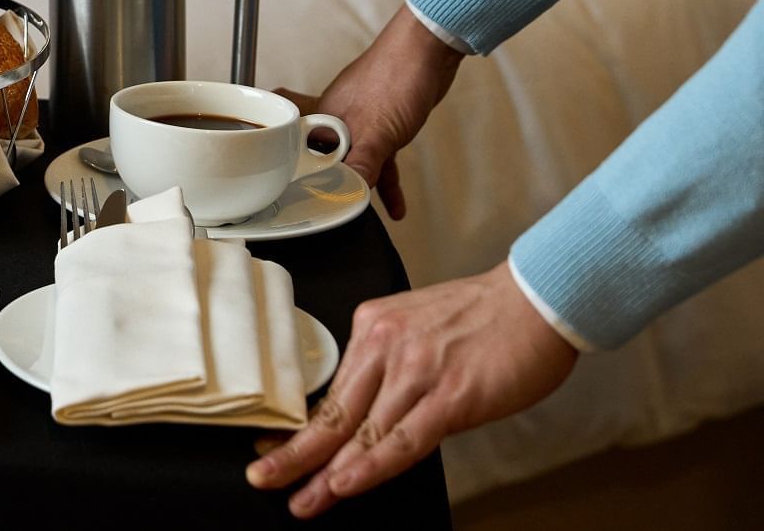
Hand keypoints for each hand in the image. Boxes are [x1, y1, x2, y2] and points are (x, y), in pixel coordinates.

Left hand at [246, 263, 576, 517]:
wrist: (536, 298)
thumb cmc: (486, 318)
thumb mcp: (419, 329)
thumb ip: (392, 367)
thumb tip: (371, 412)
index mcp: (373, 328)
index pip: (331, 390)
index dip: (300, 427)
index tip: (271, 449)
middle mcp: (386, 346)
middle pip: (333, 413)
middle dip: (295, 454)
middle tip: (263, 478)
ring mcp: (417, 370)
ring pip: (363, 432)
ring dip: (329, 474)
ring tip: (304, 501)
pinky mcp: (451, 394)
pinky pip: (403, 438)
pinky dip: (372, 465)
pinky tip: (346, 484)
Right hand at [310, 6, 462, 217]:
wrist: (429, 51)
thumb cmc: (395, 77)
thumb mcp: (378, 132)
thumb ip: (362, 164)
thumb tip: (348, 193)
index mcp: (323, 117)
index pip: (296, 149)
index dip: (292, 172)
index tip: (291, 198)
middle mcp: (335, 118)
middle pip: (322, 157)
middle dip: (322, 183)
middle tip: (320, 208)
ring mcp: (360, 119)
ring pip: (352, 160)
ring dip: (358, 185)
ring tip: (362, 214)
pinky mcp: (384, 122)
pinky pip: (378, 158)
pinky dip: (385, 179)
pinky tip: (395, 202)